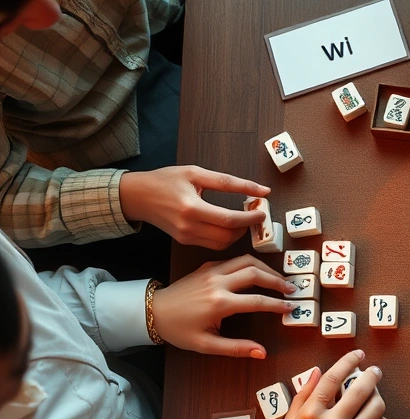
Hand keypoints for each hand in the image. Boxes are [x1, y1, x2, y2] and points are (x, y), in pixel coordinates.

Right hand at [120, 166, 271, 249]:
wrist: (137, 196)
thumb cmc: (165, 180)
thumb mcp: (197, 173)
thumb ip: (230, 182)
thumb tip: (261, 189)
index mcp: (191, 208)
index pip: (229, 220)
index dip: (250, 218)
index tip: (262, 211)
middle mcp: (188, 227)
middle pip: (228, 236)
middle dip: (246, 227)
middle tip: (255, 215)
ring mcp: (186, 237)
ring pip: (222, 244)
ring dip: (237, 234)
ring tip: (243, 219)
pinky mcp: (185, 241)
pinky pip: (212, 244)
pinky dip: (225, 237)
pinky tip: (229, 225)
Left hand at [151, 255, 295, 358]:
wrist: (153, 311)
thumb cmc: (179, 330)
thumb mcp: (206, 345)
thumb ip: (236, 348)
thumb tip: (262, 353)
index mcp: (219, 303)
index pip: (257, 301)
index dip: (277, 305)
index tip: (291, 308)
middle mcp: (218, 283)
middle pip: (256, 273)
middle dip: (277, 281)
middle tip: (292, 289)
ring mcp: (212, 271)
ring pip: (246, 260)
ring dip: (266, 268)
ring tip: (279, 279)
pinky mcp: (207, 266)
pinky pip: (234, 260)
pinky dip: (250, 263)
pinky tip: (257, 273)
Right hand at [273, 351, 391, 418]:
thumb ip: (304, 394)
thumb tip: (319, 371)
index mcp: (312, 414)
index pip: (334, 378)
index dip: (348, 361)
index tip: (357, 355)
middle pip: (361, 388)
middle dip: (371, 375)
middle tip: (374, 372)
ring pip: (377, 406)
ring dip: (376, 397)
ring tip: (372, 397)